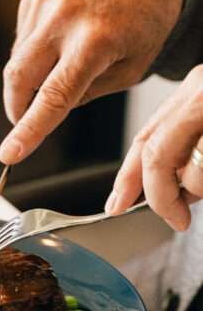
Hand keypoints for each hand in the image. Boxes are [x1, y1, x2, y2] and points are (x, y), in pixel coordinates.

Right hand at [0, 0, 182, 163]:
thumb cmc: (141, 28)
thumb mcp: (127, 74)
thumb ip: (83, 96)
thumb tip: (42, 111)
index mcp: (95, 41)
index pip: (53, 96)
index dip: (28, 129)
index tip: (9, 154)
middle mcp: (65, 17)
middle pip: (19, 78)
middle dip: (17, 109)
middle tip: (27, 123)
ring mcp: (45, 2)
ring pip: (17, 62)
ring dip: (31, 78)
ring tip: (65, 65)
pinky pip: (21, 41)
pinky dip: (33, 54)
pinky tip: (59, 43)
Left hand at [105, 65, 202, 231]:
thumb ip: (188, 150)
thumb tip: (169, 191)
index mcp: (194, 92)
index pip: (145, 138)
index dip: (128, 178)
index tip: (115, 205)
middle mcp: (199, 92)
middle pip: (153, 153)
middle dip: (157, 196)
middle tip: (174, 218)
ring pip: (182, 168)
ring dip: (195, 191)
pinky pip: (201, 169)